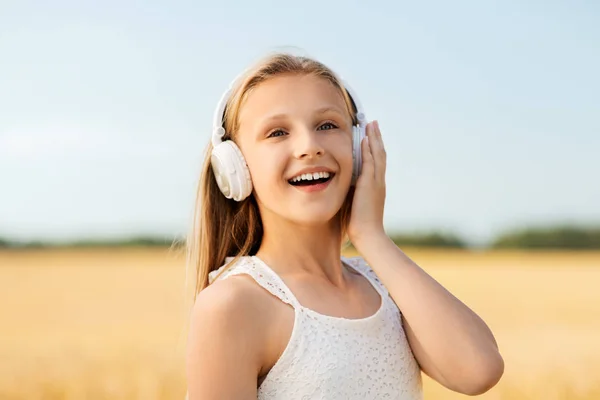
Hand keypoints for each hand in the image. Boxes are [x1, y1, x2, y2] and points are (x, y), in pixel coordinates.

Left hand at [347, 120, 386, 249]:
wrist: (367, 235)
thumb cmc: (358, 224)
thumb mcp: (353, 203)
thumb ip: (350, 192)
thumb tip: (340, 186)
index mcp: (375, 186)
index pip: (376, 161)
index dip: (373, 147)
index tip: (369, 135)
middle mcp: (379, 181)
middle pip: (380, 153)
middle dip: (376, 137)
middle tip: (373, 123)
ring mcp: (376, 182)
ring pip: (378, 154)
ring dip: (374, 138)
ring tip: (371, 124)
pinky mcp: (370, 185)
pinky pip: (370, 163)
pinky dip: (368, 150)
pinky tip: (365, 139)